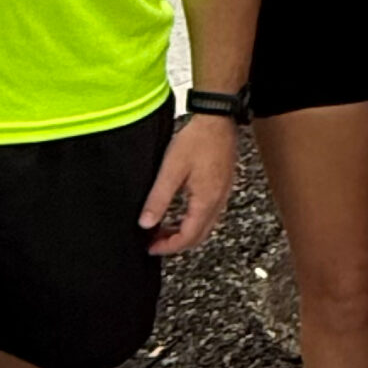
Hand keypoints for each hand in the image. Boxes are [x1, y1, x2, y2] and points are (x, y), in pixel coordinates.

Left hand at [140, 114, 237, 254]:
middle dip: (176, 243)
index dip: (168, 247)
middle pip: (199, 236)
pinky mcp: (222, 186)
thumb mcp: (171, 170)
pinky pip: (208, 213)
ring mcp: (222, 194)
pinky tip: (179, 213)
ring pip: (205, 226)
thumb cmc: (197, 141)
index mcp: (206, 201)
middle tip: (154, 241)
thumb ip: (158, 199)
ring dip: (184, 232)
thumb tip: (146, 223)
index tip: (151, 247)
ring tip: (163, 228)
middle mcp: (218, 201)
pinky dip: (192, 220)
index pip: (188, 237)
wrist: (218, 120)